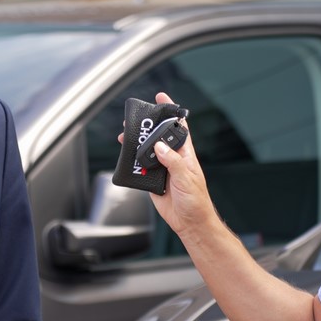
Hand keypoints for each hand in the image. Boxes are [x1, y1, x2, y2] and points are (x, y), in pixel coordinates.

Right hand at [126, 92, 218, 238]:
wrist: (189, 223)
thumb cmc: (196, 200)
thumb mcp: (186, 178)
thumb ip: (173, 161)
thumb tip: (159, 146)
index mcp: (184, 153)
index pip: (178, 126)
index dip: (170, 111)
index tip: (161, 97)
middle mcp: (172, 158)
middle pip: (157, 136)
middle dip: (146, 126)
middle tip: (134, 119)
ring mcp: (162, 169)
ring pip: (146, 151)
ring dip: (136, 144)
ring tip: (124, 136)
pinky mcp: (152, 181)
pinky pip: (140, 169)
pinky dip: (132, 163)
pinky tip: (126, 158)